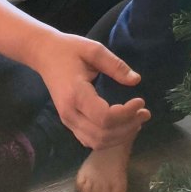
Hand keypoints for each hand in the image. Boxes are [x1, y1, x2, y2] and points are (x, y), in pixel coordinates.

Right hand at [37, 32, 150, 148]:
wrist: (45, 54)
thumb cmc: (69, 49)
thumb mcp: (93, 50)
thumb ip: (115, 65)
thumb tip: (136, 80)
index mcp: (76, 94)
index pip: (104, 118)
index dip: (126, 114)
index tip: (140, 101)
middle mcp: (70, 113)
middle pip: (103, 134)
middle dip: (128, 127)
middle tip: (145, 113)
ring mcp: (67, 121)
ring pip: (97, 142)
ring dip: (120, 136)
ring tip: (137, 121)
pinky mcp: (69, 122)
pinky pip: (90, 140)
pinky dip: (109, 138)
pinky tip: (122, 127)